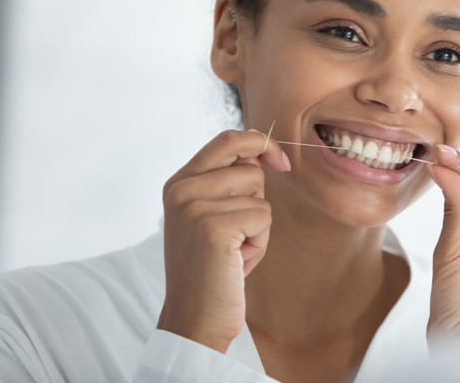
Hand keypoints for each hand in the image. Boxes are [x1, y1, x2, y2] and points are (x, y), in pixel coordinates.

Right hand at [156, 129, 290, 351]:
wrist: (195, 319)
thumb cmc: (214, 268)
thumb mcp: (213, 216)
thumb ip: (229, 182)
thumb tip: (261, 152)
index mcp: (179, 182)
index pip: (227, 138)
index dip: (261, 142)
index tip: (280, 161)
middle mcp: (181, 189)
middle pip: (250, 167)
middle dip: (258, 199)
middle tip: (237, 234)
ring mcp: (194, 206)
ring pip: (260, 195)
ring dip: (259, 225)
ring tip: (234, 250)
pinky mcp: (213, 227)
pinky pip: (264, 217)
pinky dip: (260, 242)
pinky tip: (237, 261)